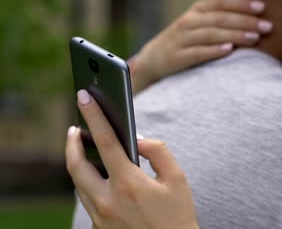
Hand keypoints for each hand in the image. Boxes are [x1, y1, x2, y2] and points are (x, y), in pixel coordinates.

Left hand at [66, 89, 198, 228]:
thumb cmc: (178, 216)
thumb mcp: (177, 179)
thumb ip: (158, 152)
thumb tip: (138, 139)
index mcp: (128, 184)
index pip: (105, 141)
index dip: (94, 115)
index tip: (84, 96)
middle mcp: (107, 201)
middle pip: (76, 165)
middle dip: (71, 142)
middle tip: (75, 128)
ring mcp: (100, 217)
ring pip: (78, 183)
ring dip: (78, 162)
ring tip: (83, 147)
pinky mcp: (99, 228)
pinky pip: (87, 199)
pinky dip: (89, 182)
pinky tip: (98, 174)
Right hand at [129, 0, 273, 92]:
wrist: (154, 58)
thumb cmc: (184, 37)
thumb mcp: (196, 17)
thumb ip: (213, 3)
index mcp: (197, 10)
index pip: (221, 2)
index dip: (241, 3)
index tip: (262, 7)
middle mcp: (189, 21)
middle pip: (219, 18)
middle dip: (245, 21)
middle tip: (266, 26)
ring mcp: (182, 39)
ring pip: (211, 34)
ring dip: (234, 35)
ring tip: (255, 38)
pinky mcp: (178, 57)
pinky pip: (197, 53)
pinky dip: (213, 51)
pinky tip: (229, 51)